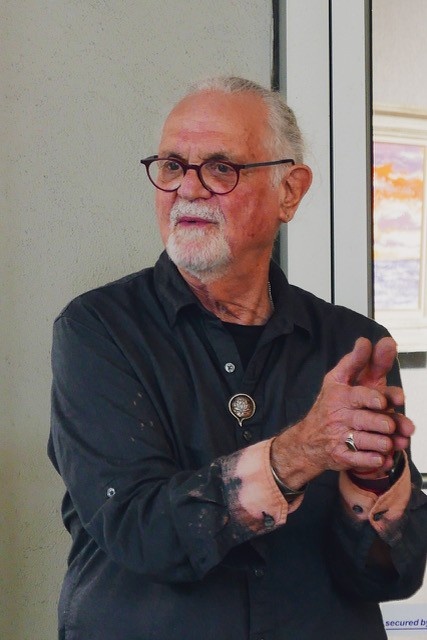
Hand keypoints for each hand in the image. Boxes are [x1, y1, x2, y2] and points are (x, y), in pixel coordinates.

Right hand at [271, 337, 414, 487]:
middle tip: (391, 426)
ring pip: (366, 441)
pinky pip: (359, 461)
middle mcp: (338, 415)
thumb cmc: (330, 406)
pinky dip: (371, 461)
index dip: (375, 398)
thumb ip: (357, 362)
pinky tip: (380, 459)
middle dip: (383, 423)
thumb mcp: (339, 380)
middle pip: (366, 420)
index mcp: (340, 394)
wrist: (307, 440)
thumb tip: (367, 341)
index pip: (360, 395)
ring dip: (382, 443)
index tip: (384, 402)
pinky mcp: (339, 456)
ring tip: (389, 442)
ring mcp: (338, 437)